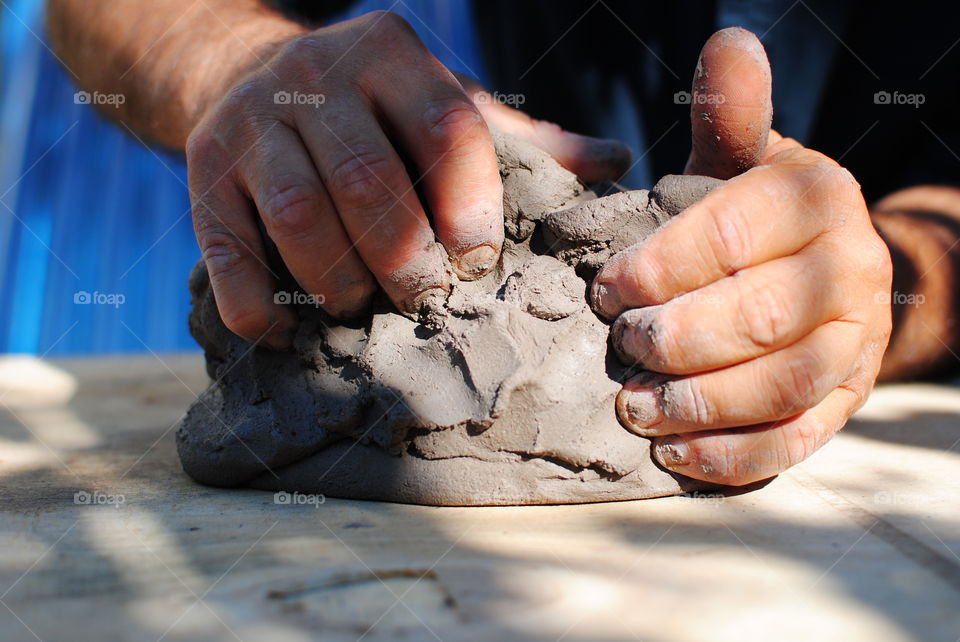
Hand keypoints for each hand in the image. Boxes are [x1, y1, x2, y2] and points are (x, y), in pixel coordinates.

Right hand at [187, 10, 629, 348]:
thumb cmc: (372, 109)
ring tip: (364, 310)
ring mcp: (250, 126)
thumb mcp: (440, 103)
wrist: (244, 73)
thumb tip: (612, 162)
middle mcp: (314, 78)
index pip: (446, 127)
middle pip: (368, 181)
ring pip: (298, 217)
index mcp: (390, 56)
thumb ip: (519, 140)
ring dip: (340, 282)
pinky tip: (287, 331)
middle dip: (406, 259)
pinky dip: (258, 304)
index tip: (478, 259)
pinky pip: (226, 252)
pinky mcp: (201, 175)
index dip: (469, 204)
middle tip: (426, 299)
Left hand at [591, 28, 892, 485]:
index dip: (659, 267)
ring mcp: (859, 342)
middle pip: (759, 316)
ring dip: (699, 404)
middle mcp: (852, 269)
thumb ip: (728, 118)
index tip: (603, 290)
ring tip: (634, 408)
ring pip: (781, 385)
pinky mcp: (848, 400)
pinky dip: (734, 455)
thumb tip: (729, 43)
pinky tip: (675, 454)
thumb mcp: (739, 160)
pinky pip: (797, 440)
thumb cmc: (753, 211)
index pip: (731, 235)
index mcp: (817, 198)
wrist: (821, 262)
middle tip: (619, 346)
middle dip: (676, 337)